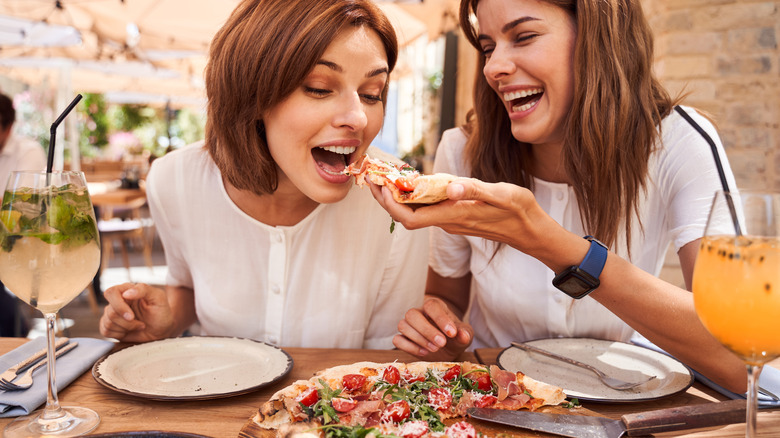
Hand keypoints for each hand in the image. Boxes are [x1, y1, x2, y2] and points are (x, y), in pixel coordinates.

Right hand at [99, 282, 175, 341]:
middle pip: (110, 311)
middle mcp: (117, 301)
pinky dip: (119, 334)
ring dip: (127, 328)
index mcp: (126, 290)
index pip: (111, 293)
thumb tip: (126, 294)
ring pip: (108, 322)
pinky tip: (130, 331)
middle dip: (126, 322)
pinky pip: (105, 331)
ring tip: (139, 326)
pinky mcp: (109, 326)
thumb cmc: (161, 312)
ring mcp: (112, 314)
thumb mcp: (158, 298)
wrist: (161, 331)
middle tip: (141, 324)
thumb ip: (144, 290)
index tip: (131, 316)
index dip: (119, 306)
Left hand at [369, 178, 552, 254]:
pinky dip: (415, 196)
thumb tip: (450, 187)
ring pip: (416, 213)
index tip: (379, 186)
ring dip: (399, 197)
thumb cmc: (519, 212)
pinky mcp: (457, 216)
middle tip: (373, 177)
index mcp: (453, 216)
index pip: (409, 217)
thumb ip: (475, 190)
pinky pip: (428, 209)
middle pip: (406, 216)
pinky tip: (414, 182)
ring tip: (387, 175)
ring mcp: (452, 221)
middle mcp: (448, 222)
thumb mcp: (502, 195)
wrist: (531, 231)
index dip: (389, 204)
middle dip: (386, 199)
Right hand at [393, 296, 472, 359]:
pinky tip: (424, 352)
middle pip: (412, 314)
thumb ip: (464, 333)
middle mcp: (418, 313)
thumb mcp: (464, 334)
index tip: (452, 333)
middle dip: (427, 330)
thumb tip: (463, 336)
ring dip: (419, 339)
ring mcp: (409, 325)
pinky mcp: (403, 339)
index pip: (431, 306)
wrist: (448, 346)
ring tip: (435, 349)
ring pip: (402, 325)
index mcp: (434, 307)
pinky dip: (409, 347)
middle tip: (442, 343)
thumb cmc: (455, 335)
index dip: (440, 319)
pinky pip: (397, 340)